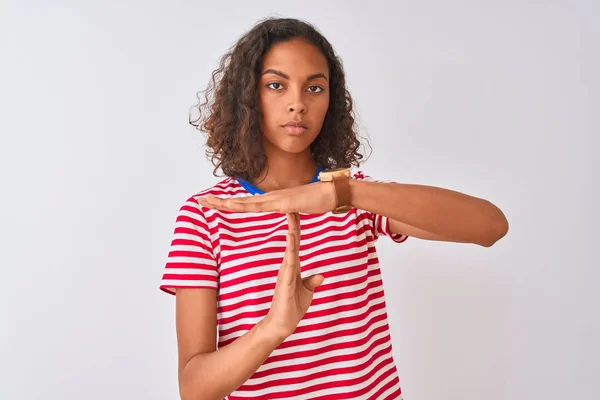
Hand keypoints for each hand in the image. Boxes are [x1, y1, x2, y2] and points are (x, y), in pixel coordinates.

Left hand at [197, 182, 335, 213]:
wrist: (333, 192)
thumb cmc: (319, 199)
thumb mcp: (301, 207)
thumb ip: (292, 209)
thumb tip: (289, 211)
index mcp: (273, 200)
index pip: (247, 203)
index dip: (229, 203)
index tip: (213, 203)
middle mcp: (271, 197)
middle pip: (240, 201)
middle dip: (219, 202)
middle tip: (199, 201)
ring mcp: (277, 199)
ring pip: (246, 203)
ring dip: (225, 203)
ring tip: (208, 202)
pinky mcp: (284, 203)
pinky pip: (262, 206)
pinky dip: (246, 206)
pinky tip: (234, 206)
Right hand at [262, 213, 323, 340]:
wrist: (282, 324)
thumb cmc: (292, 308)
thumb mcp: (307, 292)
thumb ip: (312, 282)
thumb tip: (321, 276)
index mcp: (294, 266)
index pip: (296, 243)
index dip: (297, 228)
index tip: (297, 212)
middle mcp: (289, 265)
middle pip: (292, 240)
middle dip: (293, 222)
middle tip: (291, 205)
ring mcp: (286, 271)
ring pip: (290, 246)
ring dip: (292, 230)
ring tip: (291, 214)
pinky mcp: (286, 279)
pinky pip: (289, 260)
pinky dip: (291, 247)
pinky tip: (292, 236)